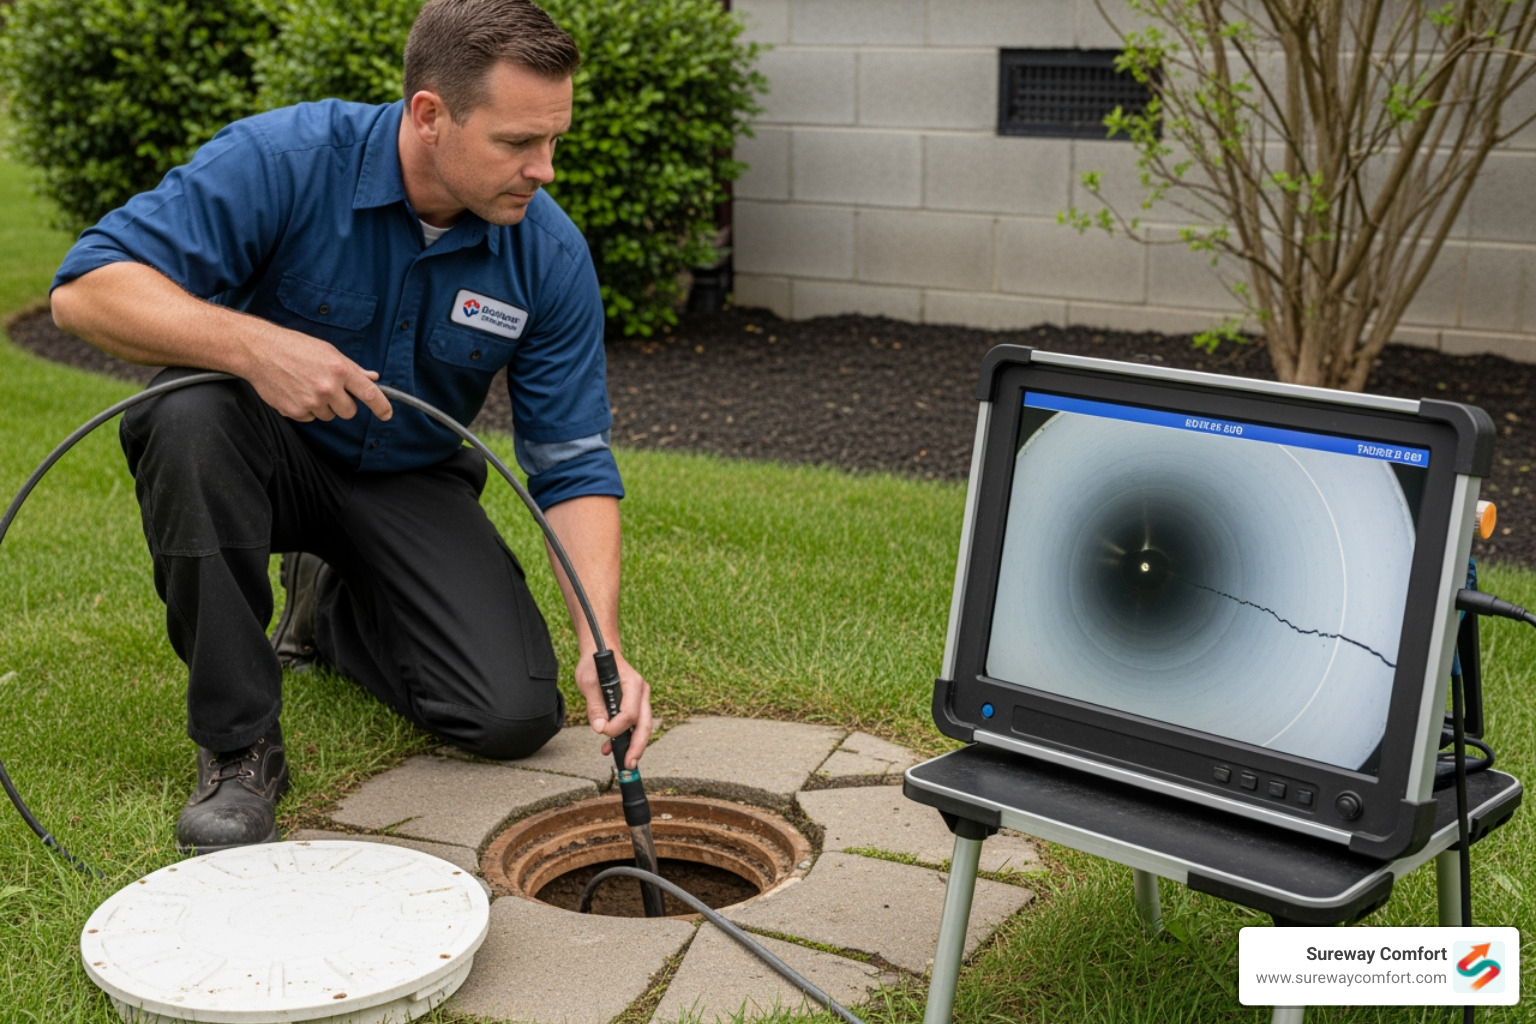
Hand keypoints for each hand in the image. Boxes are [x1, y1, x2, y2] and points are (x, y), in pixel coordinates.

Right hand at [243, 326, 392, 422]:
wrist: (259, 351)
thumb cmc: (294, 347)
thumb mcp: (328, 351)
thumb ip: (352, 368)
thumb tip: (372, 378)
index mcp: (339, 370)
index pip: (368, 393)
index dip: (381, 407)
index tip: (387, 414)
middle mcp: (327, 387)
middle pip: (349, 412)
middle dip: (343, 404)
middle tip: (329, 389)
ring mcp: (310, 402)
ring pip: (328, 415)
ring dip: (323, 406)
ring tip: (306, 385)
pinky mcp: (294, 411)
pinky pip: (310, 418)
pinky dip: (305, 409)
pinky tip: (295, 392)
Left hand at [575, 649, 651, 769]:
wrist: (600, 652)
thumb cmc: (594, 664)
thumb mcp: (589, 683)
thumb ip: (595, 706)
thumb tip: (599, 728)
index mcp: (633, 684)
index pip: (630, 713)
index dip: (617, 727)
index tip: (601, 731)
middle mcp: (641, 692)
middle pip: (644, 724)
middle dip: (637, 746)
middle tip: (629, 764)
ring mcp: (640, 699)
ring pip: (642, 727)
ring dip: (633, 745)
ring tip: (623, 762)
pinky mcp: (634, 705)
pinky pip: (633, 724)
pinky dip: (625, 738)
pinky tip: (610, 747)